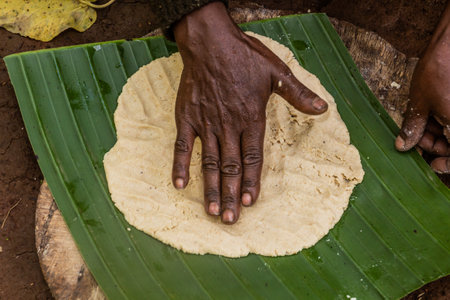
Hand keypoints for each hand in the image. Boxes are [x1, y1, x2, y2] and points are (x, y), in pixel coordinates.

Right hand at [171, 2, 327, 223]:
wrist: (210, 42)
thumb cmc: (244, 56)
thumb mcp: (277, 72)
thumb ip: (298, 94)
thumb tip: (323, 109)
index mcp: (250, 117)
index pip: (252, 157)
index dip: (251, 181)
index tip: (249, 202)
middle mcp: (227, 125)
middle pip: (229, 166)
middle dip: (230, 194)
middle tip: (230, 218)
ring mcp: (205, 123)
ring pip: (208, 161)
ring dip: (210, 187)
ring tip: (211, 209)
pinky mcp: (187, 117)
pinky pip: (182, 145)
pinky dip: (180, 164)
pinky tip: (180, 183)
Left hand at [395, 4, 449, 173]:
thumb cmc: (438, 71)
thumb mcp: (419, 103)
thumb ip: (413, 128)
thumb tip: (402, 146)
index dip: (446, 164)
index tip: (431, 164)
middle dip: (434, 144)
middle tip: (415, 139)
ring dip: (436, 133)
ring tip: (419, 123)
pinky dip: (441, 121)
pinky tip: (428, 116)